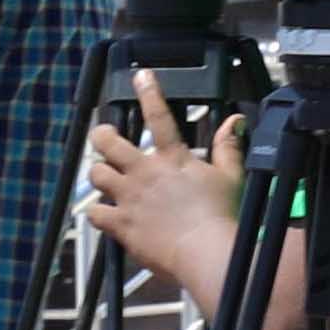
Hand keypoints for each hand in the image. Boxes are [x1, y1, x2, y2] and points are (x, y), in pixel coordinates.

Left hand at [78, 83, 244, 297]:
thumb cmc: (222, 216)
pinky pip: (94, 213)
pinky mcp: (121, 224)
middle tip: (104, 136)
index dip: (149, 92)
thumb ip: (229, 147)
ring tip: (104, 176)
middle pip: (108, 142)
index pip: (158, 116)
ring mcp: (129, 198)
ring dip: (98, 173)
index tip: (141, 76)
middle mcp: (145, 172)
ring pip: (96, 174)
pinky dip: (97, 213)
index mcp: (172, 158)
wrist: (206, 253)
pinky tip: (102, 214)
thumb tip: (235, 120)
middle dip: (101, 134)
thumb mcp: (232, 177)